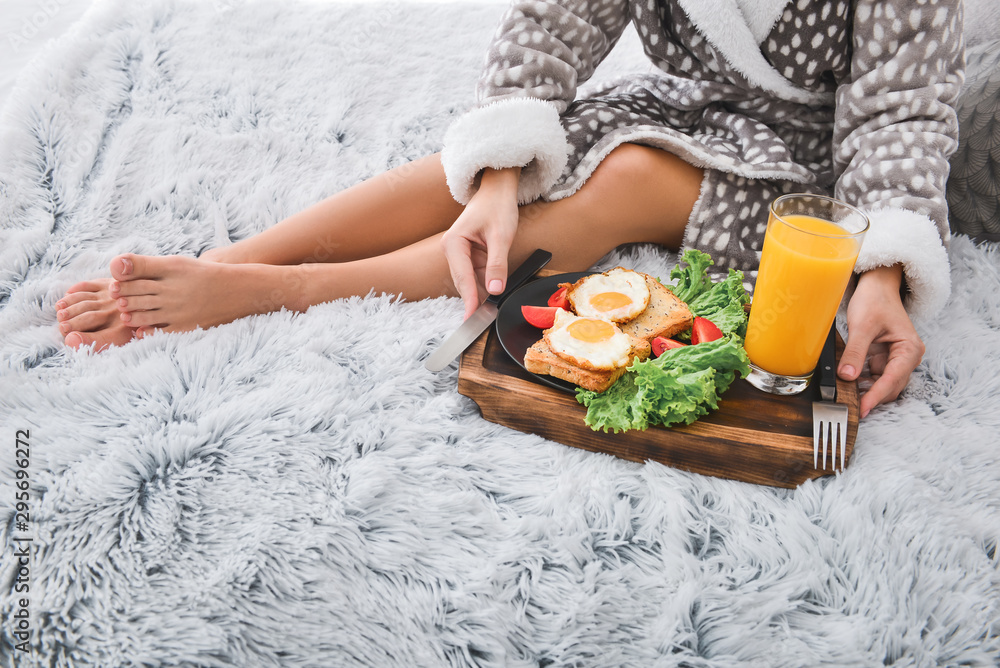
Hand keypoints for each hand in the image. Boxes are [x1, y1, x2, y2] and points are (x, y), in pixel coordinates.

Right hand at [440, 167, 520, 318]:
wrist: (497, 191)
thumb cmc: (497, 207)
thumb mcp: (501, 235)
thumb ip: (497, 263)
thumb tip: (495, 289)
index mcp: (453, 244)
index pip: (462, 278)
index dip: (469, 300)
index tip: (472, 318)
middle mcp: (452, 250)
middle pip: (463, 283)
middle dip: (474, 301)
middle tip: (484, 322)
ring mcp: (460, 255)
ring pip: (470, 282)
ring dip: (481, 295)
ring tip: (491, 312)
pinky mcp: (469, 257)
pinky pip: (476, 277)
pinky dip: (485, 287)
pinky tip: (494, 297)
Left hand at [838, 264, 924, 417]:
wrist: (876, 287)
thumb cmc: (875, 300)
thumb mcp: (862, 326)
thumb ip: (855, 352)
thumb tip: (847, 376)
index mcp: (909, 349)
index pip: (893, 379)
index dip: (876, 396)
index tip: (862, 409)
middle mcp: (907, 357)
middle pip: (891, 386)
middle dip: (872, 396)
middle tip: (850, 407)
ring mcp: (896, 358)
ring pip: (883, 384)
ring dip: (867, 391)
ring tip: (847, 397)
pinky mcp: (884, 358)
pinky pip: (875, 376)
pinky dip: (863, 382)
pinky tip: (849, 384)